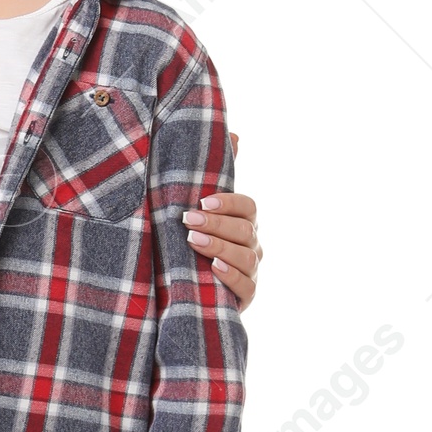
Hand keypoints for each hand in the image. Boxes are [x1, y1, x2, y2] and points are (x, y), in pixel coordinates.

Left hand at [184, 136, 260, 312]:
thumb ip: (214, 175)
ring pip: (246, 256)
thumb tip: (236, 134)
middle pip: (246, 230)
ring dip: (220, 247)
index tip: (203, 200)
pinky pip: (246, 287)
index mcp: (244, 222)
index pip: (248, 206)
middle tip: (187, 220)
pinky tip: (213, 269)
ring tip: (193, 241)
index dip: (230, 202)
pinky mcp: (244, 297)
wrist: (179, 290)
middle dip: (217, 223)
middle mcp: (251, 244)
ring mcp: (250, 271)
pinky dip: (231, 277)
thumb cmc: (191, 242)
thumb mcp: (199, 210)